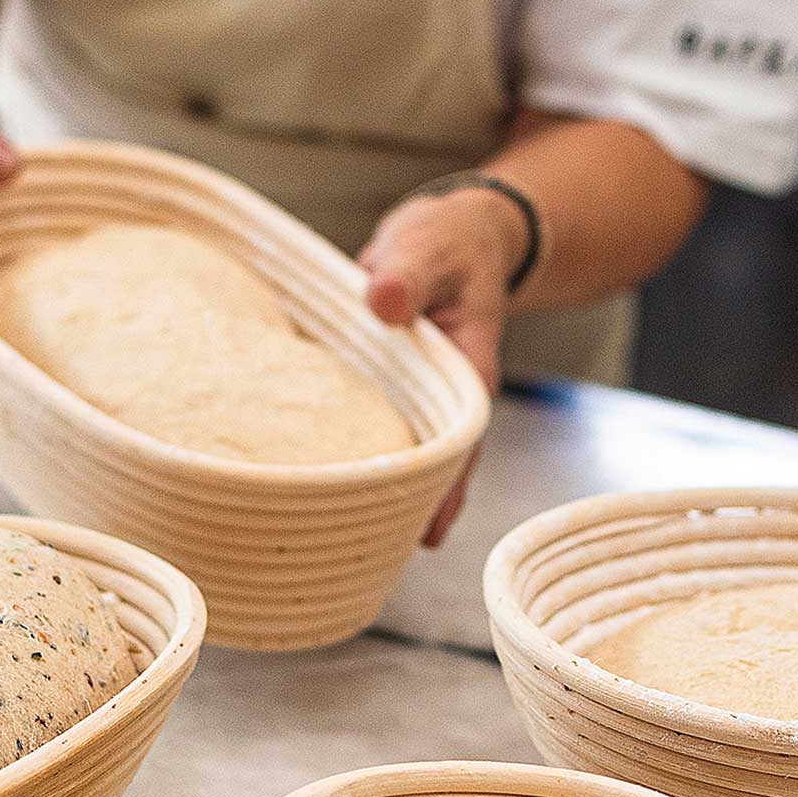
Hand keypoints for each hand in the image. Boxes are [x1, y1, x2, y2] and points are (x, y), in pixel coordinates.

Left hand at [358, 185, 523, 545]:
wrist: (447, 236)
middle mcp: (447, 394)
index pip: (461, 439)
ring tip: (353, 547)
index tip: (429, 529)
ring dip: (386, 492)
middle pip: (437, 464)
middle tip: (377, 560)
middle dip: (414, 509)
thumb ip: (407, 274)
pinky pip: (380, 433)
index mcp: (467, 368)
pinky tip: (330, 492)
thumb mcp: (429, 247)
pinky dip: (361, 459)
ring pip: (408, 454)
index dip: (445, 486)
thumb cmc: (445, 242)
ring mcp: (419, 395)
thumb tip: (383, 301)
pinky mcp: (392, 389)